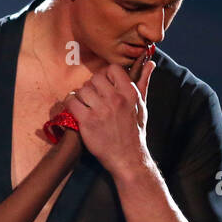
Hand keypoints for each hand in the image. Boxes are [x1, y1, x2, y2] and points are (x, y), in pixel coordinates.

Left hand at [63, 58, 155, 172]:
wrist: (128, 158)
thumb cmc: (134, 132)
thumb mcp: (141, 106)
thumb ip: (143, 83)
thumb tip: (150, 63)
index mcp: (130, 93)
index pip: (112, 69)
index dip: (106, 75)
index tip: (105, 85)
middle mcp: (116, 99)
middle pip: (94, 78)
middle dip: (92, 86)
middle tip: (93, 97)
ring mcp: (101, 110)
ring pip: (82, 90)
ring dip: (81, 96)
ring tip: (86, 105)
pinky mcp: (87, 121)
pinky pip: (71, 102)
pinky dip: (70, 104)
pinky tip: (76, 110)